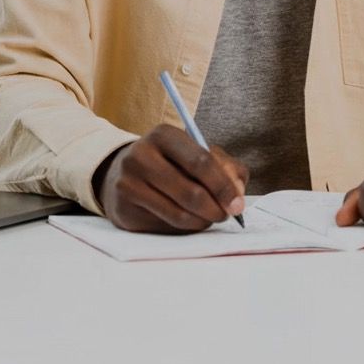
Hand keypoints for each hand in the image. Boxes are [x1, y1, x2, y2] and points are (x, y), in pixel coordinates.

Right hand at [92, 124, 248, 232]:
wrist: (124, 173)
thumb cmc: (170, 163)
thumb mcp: (194, 152)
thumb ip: (224, 167)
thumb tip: (237, 193)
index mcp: (163, 135)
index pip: (201, 161)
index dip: (224, 186)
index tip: (238, 203)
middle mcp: (141, 155)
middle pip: (191, 192)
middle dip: (216, 209)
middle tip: (226, 215)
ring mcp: (129, 183)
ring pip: (179, 214)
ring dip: (202, 221)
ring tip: (208, 217)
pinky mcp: (124, 209)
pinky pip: (165, 227)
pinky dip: (184, 228)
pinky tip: (187, 219)